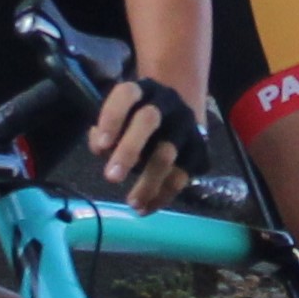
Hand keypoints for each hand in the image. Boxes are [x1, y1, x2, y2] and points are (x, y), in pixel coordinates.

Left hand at [89, 77, 202, 213]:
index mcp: (143, 89)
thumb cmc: (137, 118)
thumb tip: (102, 151)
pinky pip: (182, 176)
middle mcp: (168, 103)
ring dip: (148, 182)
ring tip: (132, 203)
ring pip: (168, 154)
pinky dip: (163, 195)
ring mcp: (187, 126)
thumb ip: (105, 131)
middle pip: (148, 120)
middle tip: (111, 178)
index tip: (99, 147)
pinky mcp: (199, 149)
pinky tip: (146, 208)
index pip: (126, 95)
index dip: (112, 118)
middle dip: (129, 150)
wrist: (180, 113)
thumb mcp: (120, 116)